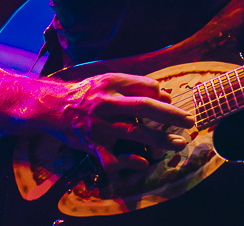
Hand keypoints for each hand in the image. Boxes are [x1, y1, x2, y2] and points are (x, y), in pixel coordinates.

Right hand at [50, 72, 194, 173]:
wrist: (53, 107)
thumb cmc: (87, 93)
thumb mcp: (109, 81)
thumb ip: (136, 86)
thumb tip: (167, 95)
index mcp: (113, 83)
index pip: (146, 87)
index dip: (162, 96)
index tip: (172, 103)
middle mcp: (107, 103)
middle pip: (145, 107)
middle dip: (171, 115)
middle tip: (190, 121)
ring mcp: (100, 125)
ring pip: (136, 132)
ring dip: (161, 140)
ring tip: (180, 143)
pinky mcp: (93, 145)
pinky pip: (113, 158)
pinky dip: (130, 162)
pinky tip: (144, 162)